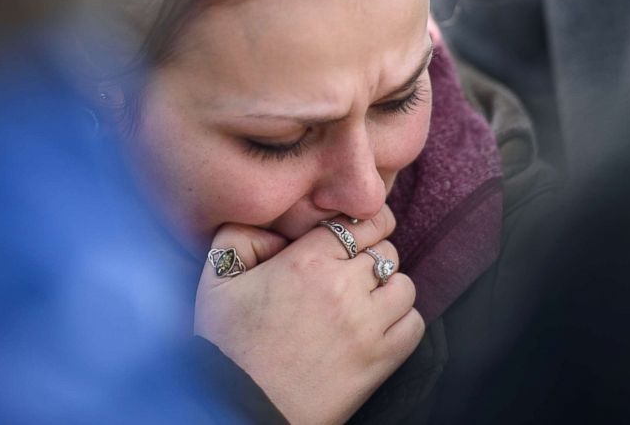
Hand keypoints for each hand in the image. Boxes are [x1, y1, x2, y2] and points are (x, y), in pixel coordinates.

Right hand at [194, 205, 423, 423]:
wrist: (239, 406)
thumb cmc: (225, 346)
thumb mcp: (216, 281)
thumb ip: (237, 236)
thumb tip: (275, 228)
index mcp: (305, 261)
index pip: (360, 224)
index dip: (363, 225)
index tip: (357, 234)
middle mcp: (342, 287)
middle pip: (385, 251)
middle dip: (371, 257)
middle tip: (353, 272)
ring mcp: (365, 325)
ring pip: (403, 286)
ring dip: (388, 289)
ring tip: (366, 300)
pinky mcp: (379, 360)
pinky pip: (413, 324)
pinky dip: (402, 321)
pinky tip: (379, 326)